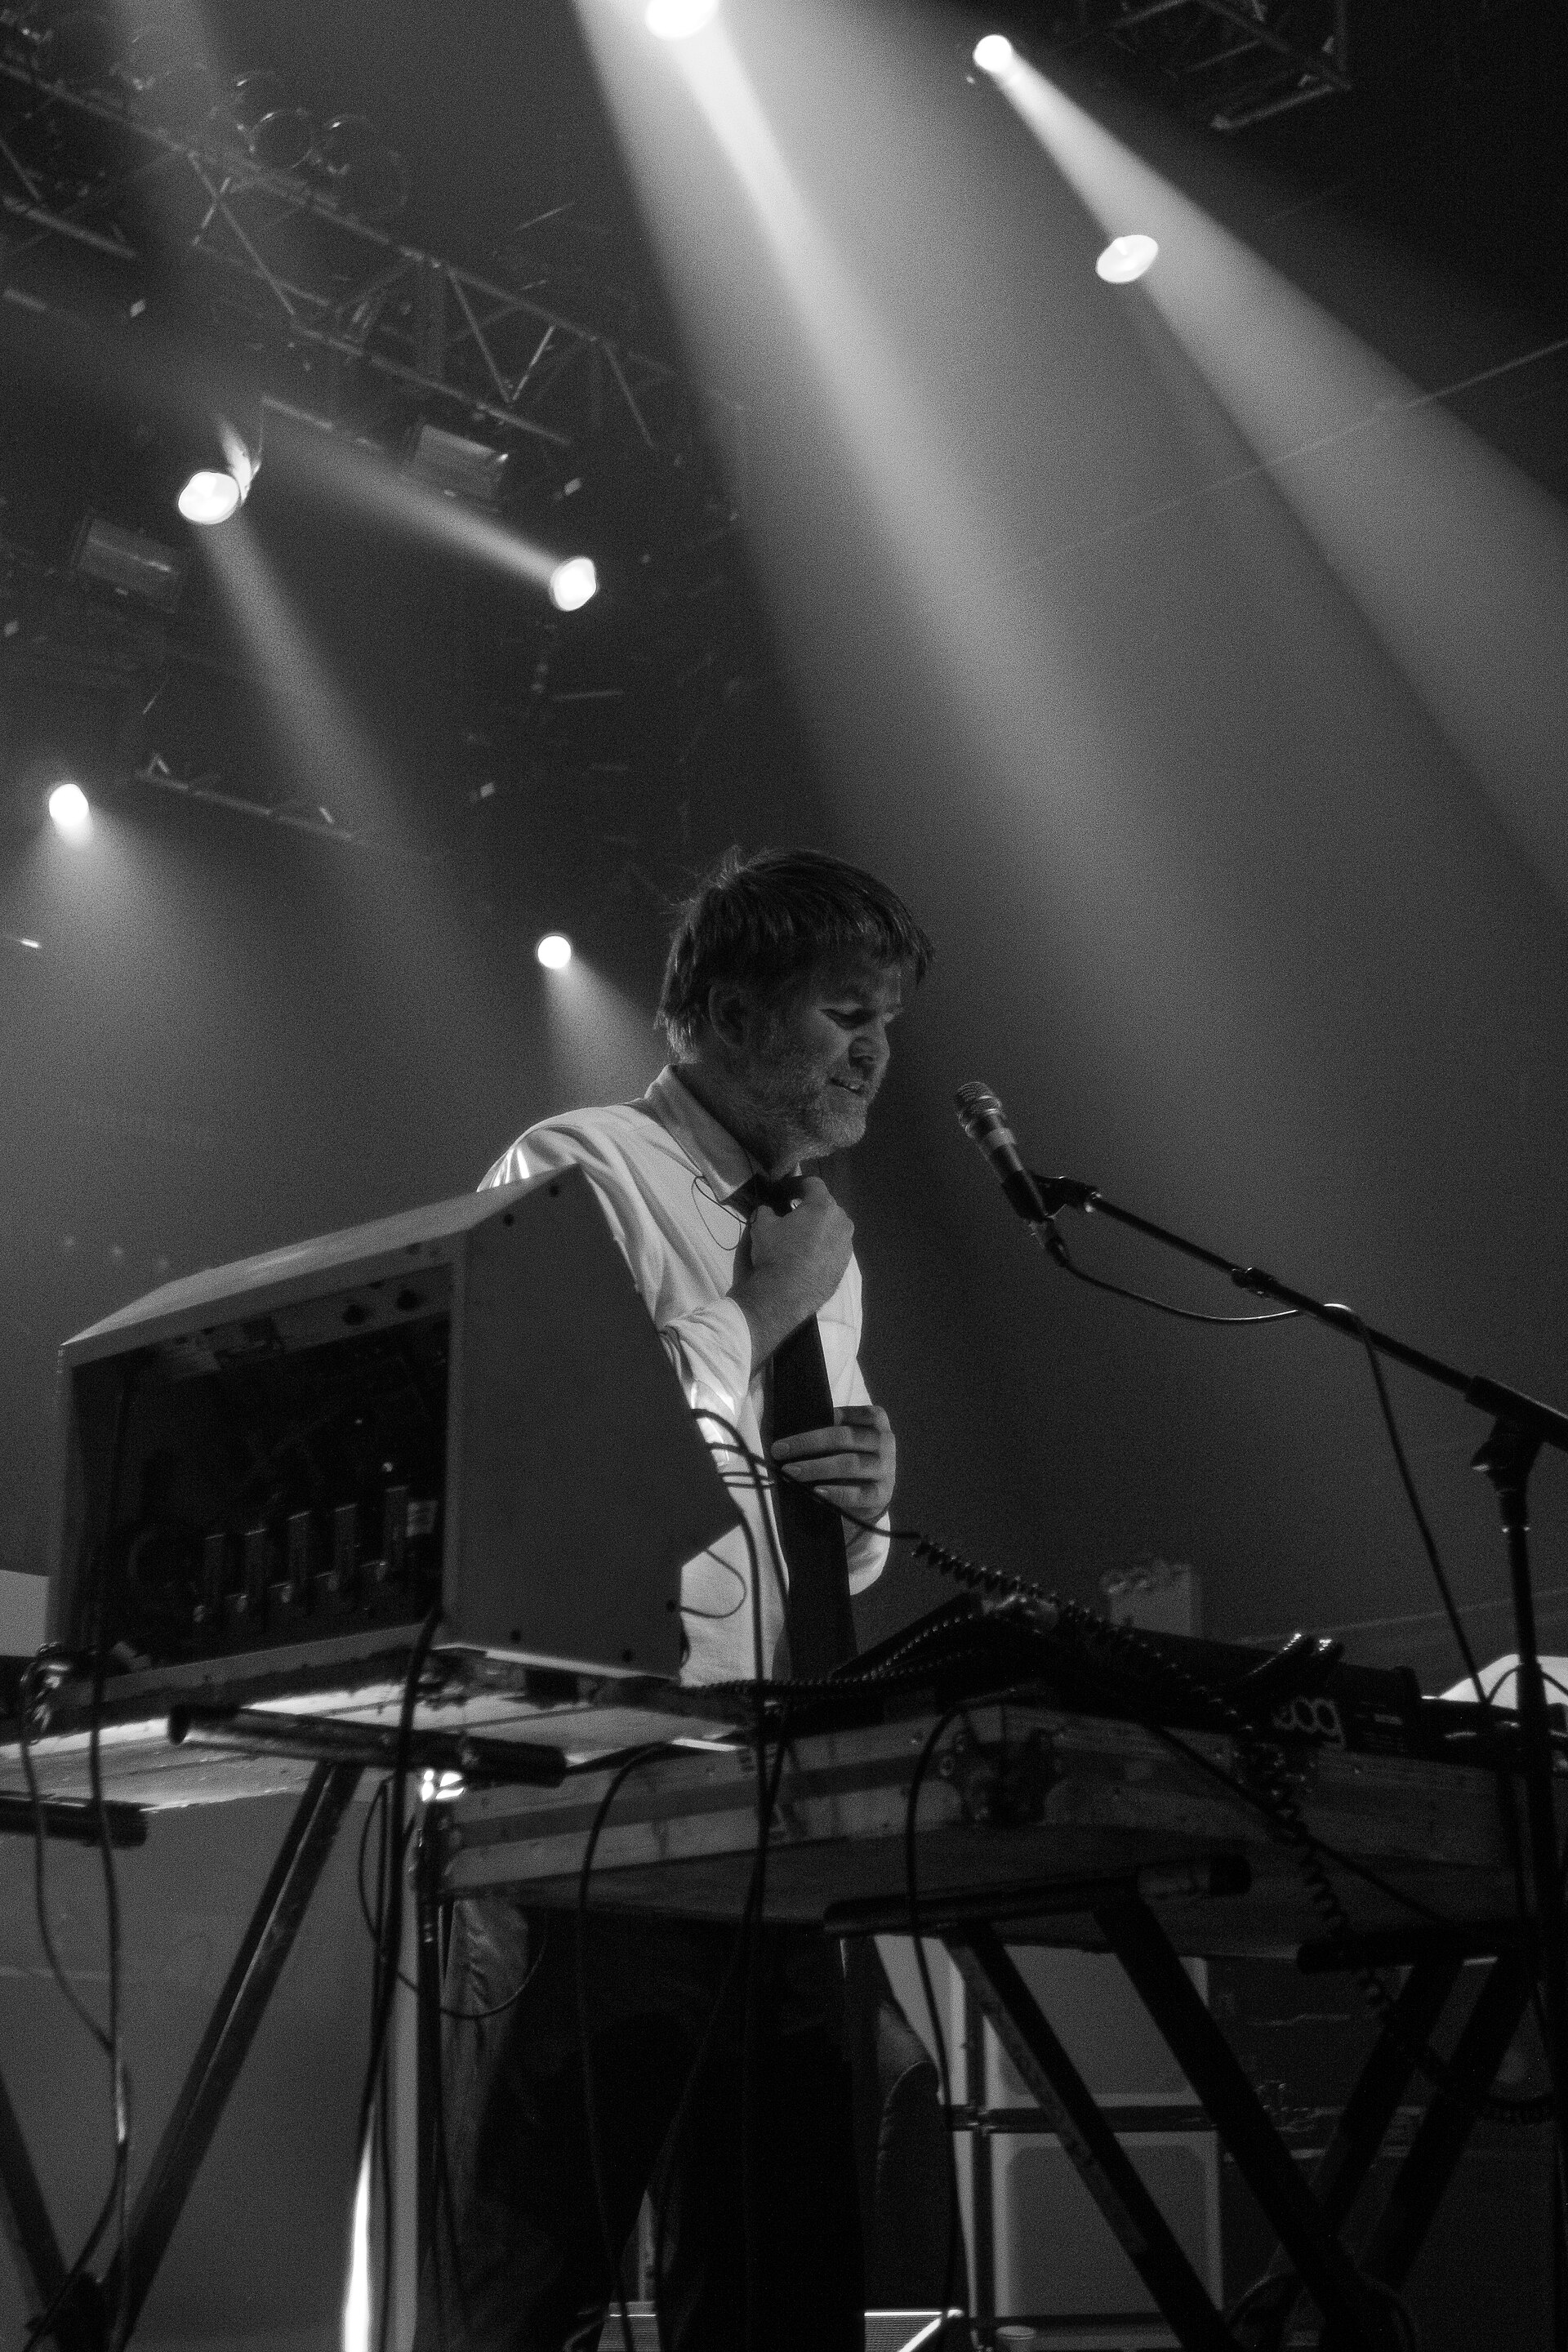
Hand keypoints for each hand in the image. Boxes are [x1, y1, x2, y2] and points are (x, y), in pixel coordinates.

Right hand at [732, 1177, 853, 1369]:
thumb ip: (767, 1210)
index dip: (796, 1184)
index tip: (783, 1191)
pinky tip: (808, 1255)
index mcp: (823, 1206)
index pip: (812, 1183)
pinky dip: (823, 1246)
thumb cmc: (775, 1254)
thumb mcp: (762, 1225)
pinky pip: (834, 1247)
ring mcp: (847, 1245)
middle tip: (792, 1214)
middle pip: (826, 1205)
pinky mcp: (846, 1265)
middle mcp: (842, 1222)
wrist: (786, 1295)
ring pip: (833, 1227)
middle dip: (810, 1206)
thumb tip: (769, 1209)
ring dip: (819, 1227)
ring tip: (801, 1237)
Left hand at [772, 1403, 895, 1523]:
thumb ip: (826, 1431)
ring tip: (791, 1472)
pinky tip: (817, 1492)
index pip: (845, 1414)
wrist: (873, 1492)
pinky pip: (859, 1493)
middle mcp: (885, 1440)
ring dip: (816, 1467)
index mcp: (875, 1419)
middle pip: (844, 1437)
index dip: (815, 1421)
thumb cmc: (851, 1457)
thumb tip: (789, 1436)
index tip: (790, 1431)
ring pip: (850, 1464)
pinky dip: (837, 1493)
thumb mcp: (844, 1440)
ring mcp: (886, 1468)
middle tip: (780, 1451)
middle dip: (808, 1444)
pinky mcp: (882, 1493)